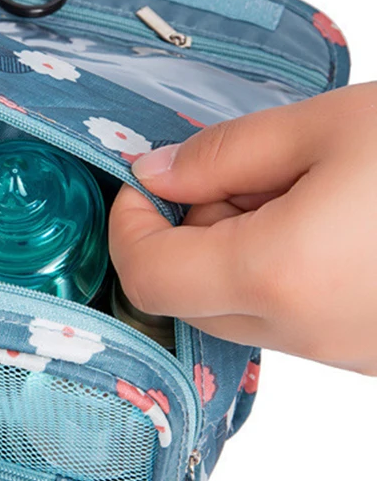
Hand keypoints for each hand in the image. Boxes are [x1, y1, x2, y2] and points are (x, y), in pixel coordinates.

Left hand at [109, 82, 376, 374]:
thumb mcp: (327, 127)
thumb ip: (223, 154)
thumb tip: (157, 175)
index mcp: (279, 275)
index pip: (147, 277)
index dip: (129, 226)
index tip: (147, 182)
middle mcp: (308, 333)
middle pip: (189, 299)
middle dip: (190, 233)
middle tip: (245, 176)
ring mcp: (348, 353)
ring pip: (242, 310)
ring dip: (242, 252)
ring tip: (306, 193)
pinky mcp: (374, 353)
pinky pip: (294, 320)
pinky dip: (287, 275)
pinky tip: (336, 225)